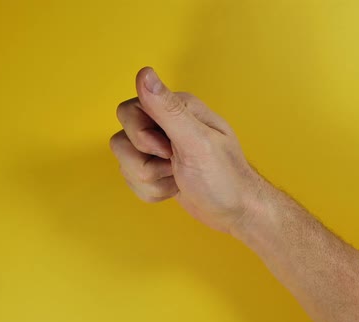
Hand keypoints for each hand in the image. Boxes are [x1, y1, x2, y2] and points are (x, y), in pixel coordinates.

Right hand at [110, 67, 262, 233]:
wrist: (236, 212)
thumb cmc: (225, 178)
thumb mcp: (196, 142)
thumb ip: (167, 109)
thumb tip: (144, 73)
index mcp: (177, 108)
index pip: (128, 111)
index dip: (141, 136)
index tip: (168, 149)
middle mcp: (166, 123)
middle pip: (122, 139)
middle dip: (145, 163)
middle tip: (174, 165)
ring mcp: (160, 147)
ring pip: (125, 162)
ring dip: (151, 181)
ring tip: (177, 179)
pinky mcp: (157, 167)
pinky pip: (133, 179)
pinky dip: (153, 191)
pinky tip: (174, 188)